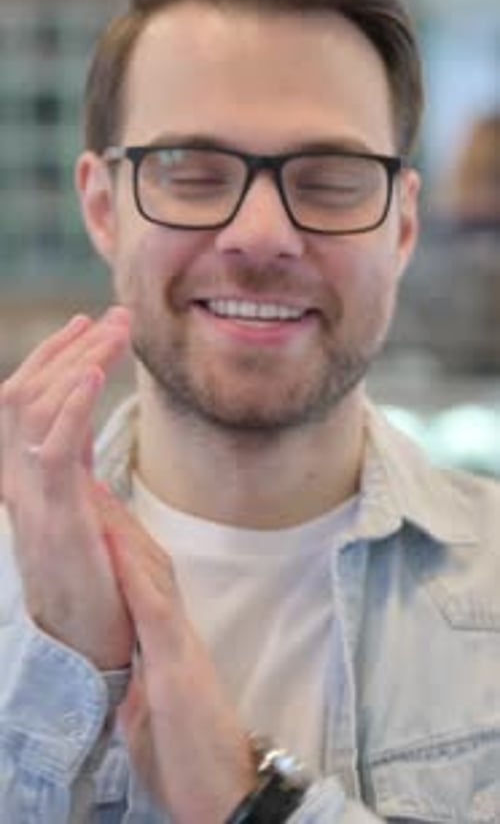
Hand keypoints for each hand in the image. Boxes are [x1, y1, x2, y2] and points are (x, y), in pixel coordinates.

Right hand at [0, 307, 134, 668]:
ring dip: (78, 361)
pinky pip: (54, 451)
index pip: (28, 399)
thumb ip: (75, 466)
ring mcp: (34, 497)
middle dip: (70, 347)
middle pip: (26, 391)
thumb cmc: (97, 578)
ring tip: (114, 331)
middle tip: (113, 315)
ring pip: (35, 409)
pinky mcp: (56, 518)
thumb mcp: (84, 507)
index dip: (55, 356)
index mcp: (30, 477)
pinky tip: (94, 373)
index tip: (89, 322)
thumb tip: (79, 424)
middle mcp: (20, 480)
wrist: (91, 642)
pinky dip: (71, 406)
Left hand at [97, 488, 255, 823]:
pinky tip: (115, 547)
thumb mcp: (155, 707)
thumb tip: (124, 656)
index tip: (95, 506)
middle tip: (89, 476)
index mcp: (167, 643)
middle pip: (145, 564)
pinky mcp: (179, 669)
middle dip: (115, 520)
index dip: (117, 540)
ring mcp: (179, 647)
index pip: (140, 580)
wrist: (229, 795)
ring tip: (94, 492)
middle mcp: (175, 634)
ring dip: (121, 532)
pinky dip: (134, 577)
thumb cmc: (189, 758)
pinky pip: (154, 614)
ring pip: (150, 575)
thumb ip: (142, 672)